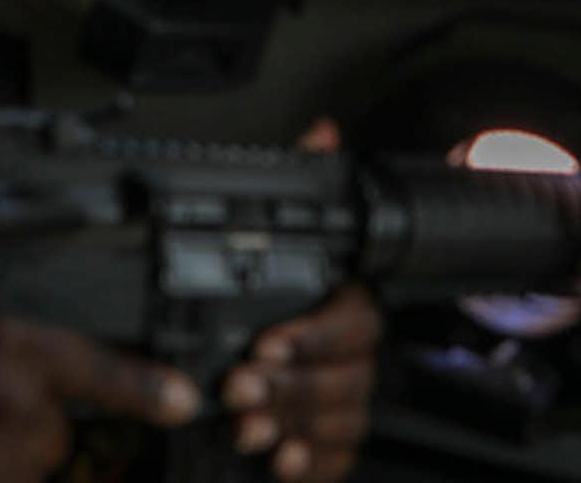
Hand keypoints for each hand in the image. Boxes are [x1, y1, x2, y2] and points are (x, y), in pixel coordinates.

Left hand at [219, 118, 384, 480]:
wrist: (224, 370)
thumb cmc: (260, 299)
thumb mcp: (267, 238)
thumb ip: (295, 187)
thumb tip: (322, 131)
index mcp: (343, 303)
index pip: (355, 318)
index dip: (314, 334)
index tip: (267, 344)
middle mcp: (352, 355)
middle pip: (348, 375)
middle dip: (291, 384)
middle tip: (240, 386)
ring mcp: (347, 401)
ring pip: (342, 418)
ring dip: (292, 424)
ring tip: (245, 427)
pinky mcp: (332, 444)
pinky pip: (340, 459)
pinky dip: (312, 463)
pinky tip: (281, 461)